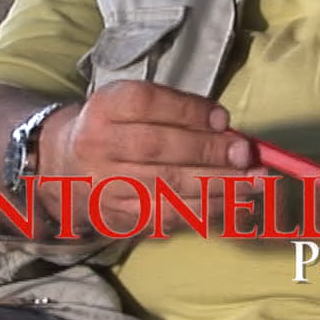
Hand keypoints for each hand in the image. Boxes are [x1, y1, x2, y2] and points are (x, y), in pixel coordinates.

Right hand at [40, 81, 255, 235]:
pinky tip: (230, 203)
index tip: (223, 119)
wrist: (66, 167)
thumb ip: (175, 109)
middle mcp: (99, 145)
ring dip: (216, 185)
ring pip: (166, 186)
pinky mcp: (119, 216)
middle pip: (157, 147)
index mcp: (105, 107)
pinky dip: (203, 210)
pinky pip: (166, 215)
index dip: (188, 111)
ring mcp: (106, 185)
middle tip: (246, 155)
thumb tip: (225, 127)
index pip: (147, 104)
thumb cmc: (115, 127)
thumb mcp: (133, 104)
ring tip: (252, 182)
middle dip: (208, 152)